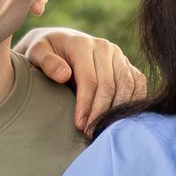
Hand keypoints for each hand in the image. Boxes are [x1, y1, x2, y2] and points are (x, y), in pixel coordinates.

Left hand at [14, 26, 146, 133]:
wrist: (61, 42)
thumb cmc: (46, 53)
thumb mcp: (37, 53)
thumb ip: (47, 62)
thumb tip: (64, 75)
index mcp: (82, 44)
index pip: (90, 80)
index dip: (86, 105)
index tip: (80, 126)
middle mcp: (104, 47)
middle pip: (110, 85)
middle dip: (101, 112)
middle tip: (91, 133)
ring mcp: (119, 55)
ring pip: (127, 86)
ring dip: (118, 110)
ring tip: (106, 129)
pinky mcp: (127, 64)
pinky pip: (138, 84)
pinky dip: (134, 102)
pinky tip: (122, 119)